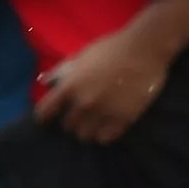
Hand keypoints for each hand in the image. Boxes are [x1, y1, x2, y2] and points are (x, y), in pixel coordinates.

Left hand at [36, 24, 176, 143]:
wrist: (144, 48)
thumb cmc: (110, 48)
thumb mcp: (80, 56)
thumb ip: (61, 71)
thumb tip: (44, 82)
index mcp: (69, 86)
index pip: (44, 112)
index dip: (44, 117)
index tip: (47, 120)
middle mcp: (83, 103)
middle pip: (67, 126)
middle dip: (72, 122)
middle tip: (80, 116)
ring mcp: (103, 112)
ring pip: (84, 136)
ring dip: (87, 130)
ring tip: (93, 124)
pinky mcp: (124, 118)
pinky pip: (105, 138)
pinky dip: (104, 135)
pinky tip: (107, 127)